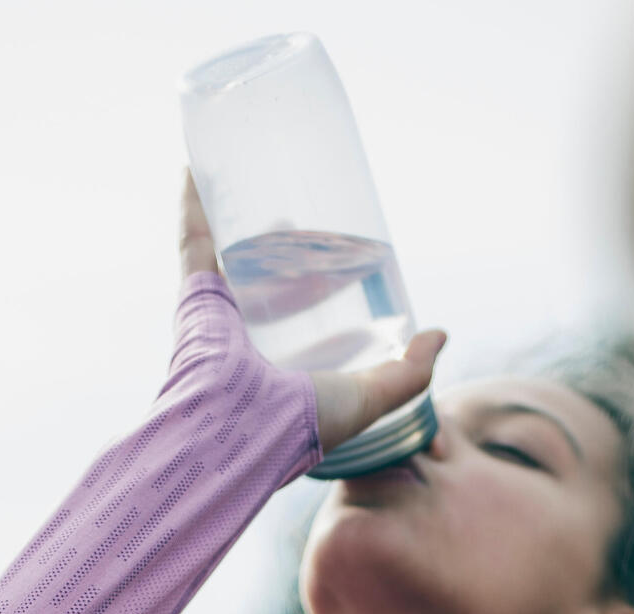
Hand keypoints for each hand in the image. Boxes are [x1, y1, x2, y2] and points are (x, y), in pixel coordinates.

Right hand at [179, 168, 447, 454]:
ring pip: (224, 253)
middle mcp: (241, 340)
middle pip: (257, 280)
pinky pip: (193, 236)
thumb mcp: (370, 397)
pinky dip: (192, 199)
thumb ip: (409, 372)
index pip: (295, 315)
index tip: (335, 256)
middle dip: (272, 247)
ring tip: (248, 178)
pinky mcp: (195, 292)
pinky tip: (199, 163)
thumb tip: (440, 335)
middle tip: (294, 219)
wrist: (243, 430)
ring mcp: (215, 313)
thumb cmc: (302, 424)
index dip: (314, 285)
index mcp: (277, 365)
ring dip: (232, 216)